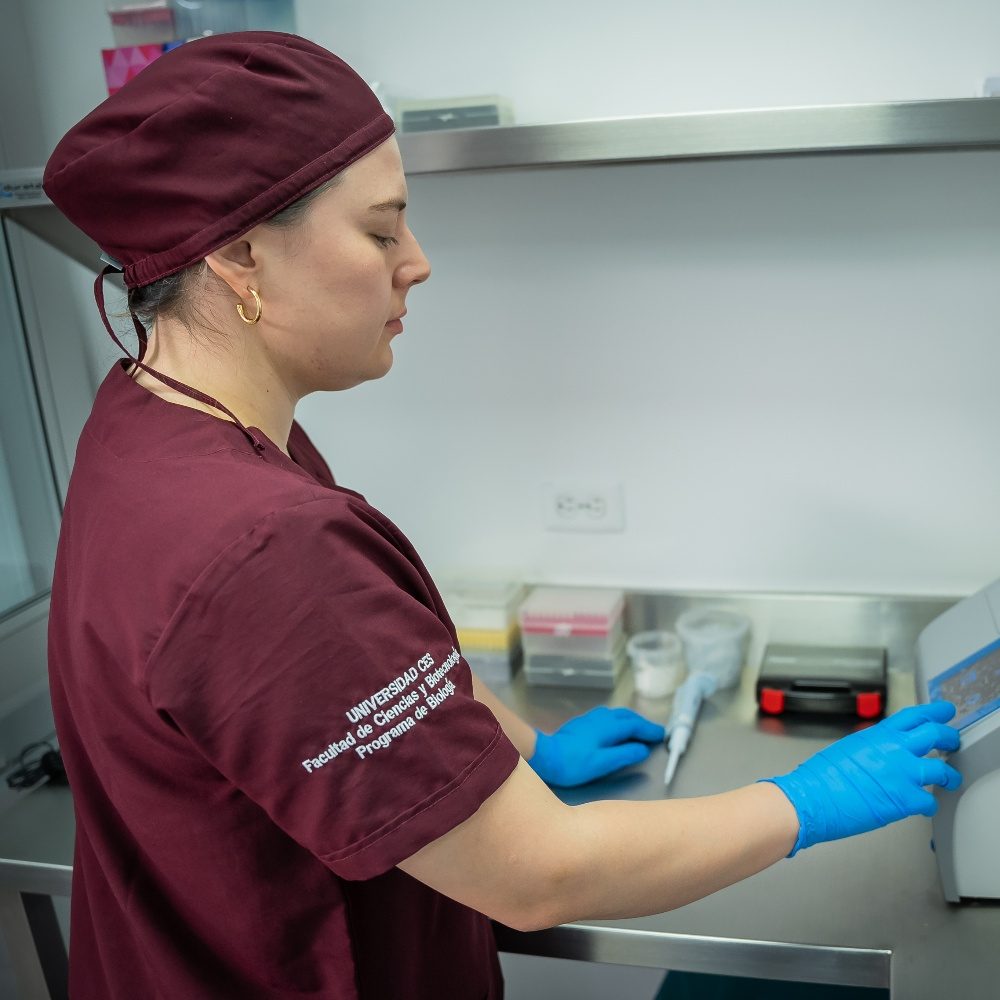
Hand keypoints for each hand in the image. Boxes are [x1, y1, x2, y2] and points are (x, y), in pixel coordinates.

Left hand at [528, 706, 665, 787]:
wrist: (544, 756)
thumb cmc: (573, 764)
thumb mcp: (603, 763)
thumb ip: (624, 755)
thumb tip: (642, 748)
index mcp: (608, 727)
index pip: (634, 725)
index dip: (649, 730)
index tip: (662, 735)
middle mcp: (601, 718)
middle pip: (626, 716)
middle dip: (642, 723)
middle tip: (654, 732)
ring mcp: (590, 719)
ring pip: (616, 714)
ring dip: (630, 720)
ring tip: (639, 730)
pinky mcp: (582, 723)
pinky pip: (607, 717)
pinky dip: (619, 721)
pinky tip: (616, 729)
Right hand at [760, 700, 961, 854]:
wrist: (812, 797)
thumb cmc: (820, 777)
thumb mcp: (848, 748)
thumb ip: (872, 747)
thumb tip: (882, 753)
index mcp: (878, 735)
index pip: (914, 715)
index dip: (934, 712)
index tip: (945, 712)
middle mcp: (895, 750)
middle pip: (936, 735)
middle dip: (950, 737)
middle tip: (953, 741)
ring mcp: (903, 774)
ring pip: (943, 770)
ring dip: (950, 776)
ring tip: (951, 779)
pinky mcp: (905, 800)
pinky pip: (930, 801)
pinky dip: (930, 805)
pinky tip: (925, 806)